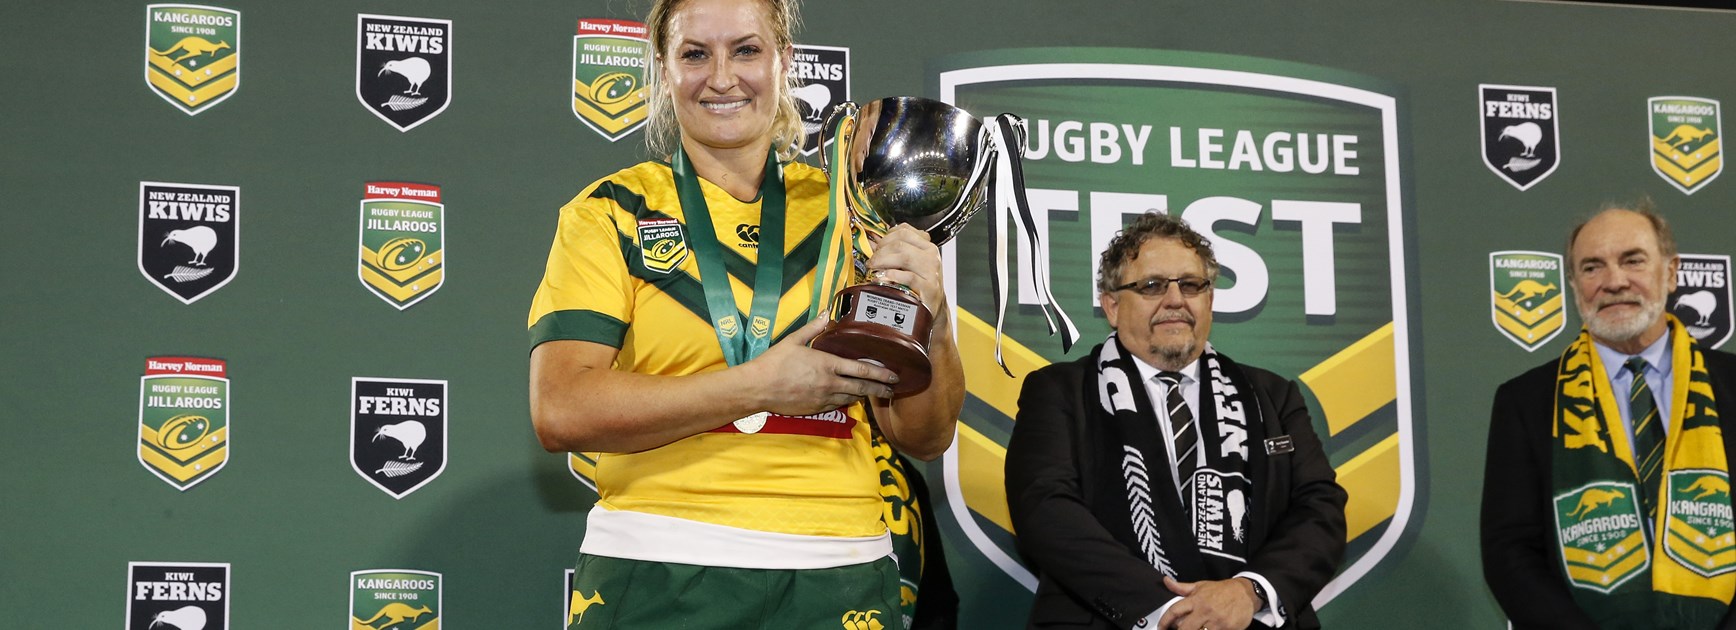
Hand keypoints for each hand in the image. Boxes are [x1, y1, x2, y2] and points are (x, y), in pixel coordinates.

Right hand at [743, 313, 898, 415]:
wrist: (758, 388)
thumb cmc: (774, 362)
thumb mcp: (794, 340)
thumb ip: (813, 328)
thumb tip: (826, 314)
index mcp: (827, 364)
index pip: (862, 369)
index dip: (880, 373)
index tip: (893, 375)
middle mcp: (829, 383)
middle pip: (862, 387)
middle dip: (880, 388)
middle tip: (893, 388)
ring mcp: (823, 398)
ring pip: (851, 398)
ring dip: (865, 396)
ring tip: (876, 394)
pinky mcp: (815, 409)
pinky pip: (837, 405)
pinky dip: (847, 401)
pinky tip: (851, 398)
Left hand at [866, 224, 947, 315]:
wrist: (931, 306)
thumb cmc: (919, 283)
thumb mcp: (910, 264)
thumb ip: (893, 251)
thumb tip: (872, 243)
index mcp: (926, 246)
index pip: (904, 231)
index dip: (885, 237)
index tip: (876, 247)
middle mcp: (930, 256)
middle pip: (900, 244)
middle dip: (880, 251)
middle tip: (872, 261)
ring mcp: (931, 271)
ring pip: (904, 257)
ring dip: (884, 261)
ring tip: (874, 269)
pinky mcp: (929, 287)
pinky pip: (908, 277)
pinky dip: (893, 275)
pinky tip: (884, 277)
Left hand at [1156, 576, 1257, 629]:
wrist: (1246, 593)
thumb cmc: (1221, 590)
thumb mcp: (1201, 586)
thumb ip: (1182, 587)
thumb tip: (1165, 581)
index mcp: (1196, 600)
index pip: (1175, 611)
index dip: (1165, 621)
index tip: (1161, 627)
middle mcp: (1205, 611)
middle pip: (1185, 628)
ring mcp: (1217, 622)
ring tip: (1195, 628)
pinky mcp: (1228, 629)